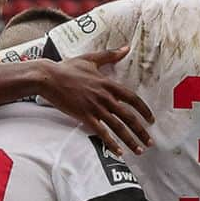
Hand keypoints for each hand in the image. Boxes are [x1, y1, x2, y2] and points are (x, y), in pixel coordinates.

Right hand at [34, 52, 152, 155]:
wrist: (49, 77)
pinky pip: (102, 133)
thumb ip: (110, 55)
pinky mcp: (85, 116)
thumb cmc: (68, 68)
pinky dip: (111, 143)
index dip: (144, 110)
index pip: (132, 98)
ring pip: (118, 127)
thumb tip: (126, 48)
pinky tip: (119, 152)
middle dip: (141, 131)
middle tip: (150, 142)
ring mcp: (95, 107)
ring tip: (139, 150)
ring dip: (130, 140)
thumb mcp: (91, 59)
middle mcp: (105, 96)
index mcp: (108, 83)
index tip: (151, 120)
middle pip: (129, 116)